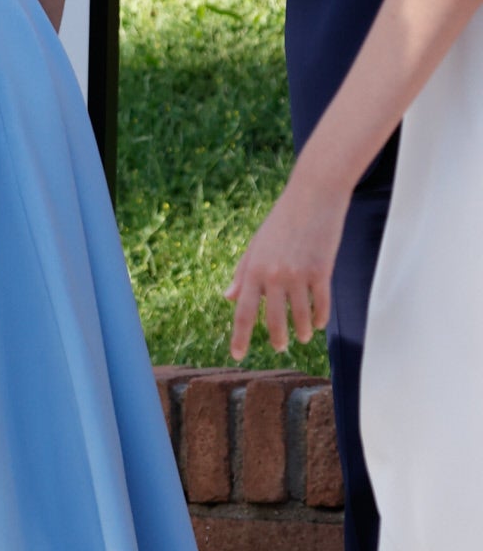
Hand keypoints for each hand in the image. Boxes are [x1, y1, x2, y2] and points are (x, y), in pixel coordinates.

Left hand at [226, 171, 347, 359]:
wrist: (313, 195)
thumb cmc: (282, 220)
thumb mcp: (256, 245)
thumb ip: (243, 272)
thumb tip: (229, 297)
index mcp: (254, 269)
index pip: (244, 312)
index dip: (240, 337)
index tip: (238, 355)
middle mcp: (274, 275)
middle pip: (273, 320)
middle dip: (276, 339)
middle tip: (278, 347)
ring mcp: (299, 274)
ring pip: (299, 317)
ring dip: (300, 331)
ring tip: (300, 337)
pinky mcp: (322, 271)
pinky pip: (321, 305)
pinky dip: (319, 318)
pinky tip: (317, 323)